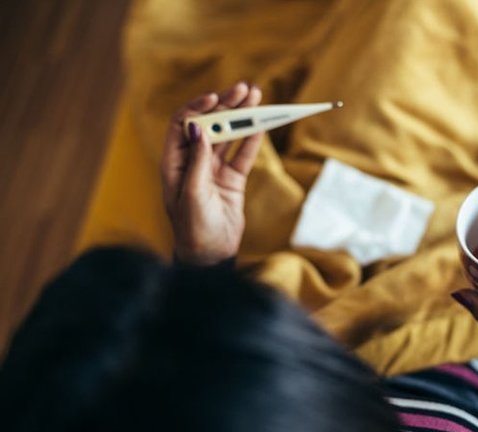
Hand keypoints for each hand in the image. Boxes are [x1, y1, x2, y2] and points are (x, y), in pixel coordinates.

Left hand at [160, 82, 262, 265]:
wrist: (209, 255)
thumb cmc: (193, 229)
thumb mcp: (192, 194)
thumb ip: (197, 160)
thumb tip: (197, 127)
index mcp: (174, 162)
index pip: (184, 124)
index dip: (199, 107)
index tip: (217, 99)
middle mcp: (193, 162)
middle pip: (209, 124)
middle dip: (226, 105)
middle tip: (244, 89)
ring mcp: (213, 170)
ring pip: (228, 135)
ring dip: (241, 117)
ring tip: (257, 98)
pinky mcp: (232, 180)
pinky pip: (243, 154)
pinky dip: (252, 139)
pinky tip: (262, 124)